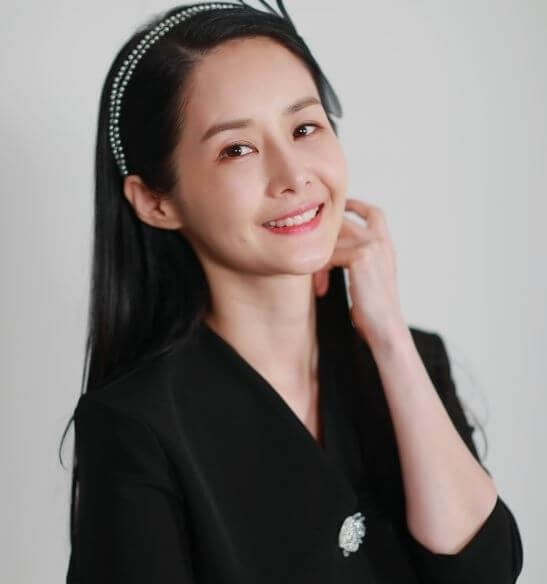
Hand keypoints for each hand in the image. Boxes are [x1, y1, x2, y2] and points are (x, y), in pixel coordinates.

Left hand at [313, 198, 405, 345]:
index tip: (338, 208)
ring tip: (319, 284)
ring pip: (332, 241)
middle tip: (314, 260)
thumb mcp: (366, 280)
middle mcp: (381, 241)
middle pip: (345, 222)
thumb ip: (355, 262)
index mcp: (386, 246)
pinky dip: (320, 270)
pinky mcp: (361, 256)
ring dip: (320, 261)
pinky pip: (329, 255)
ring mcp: (372, 245)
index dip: (355, 206)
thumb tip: (331, 256)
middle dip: (325, 239)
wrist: (385, 327)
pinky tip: (321, 287)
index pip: (373, 213)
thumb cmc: (373, 311)